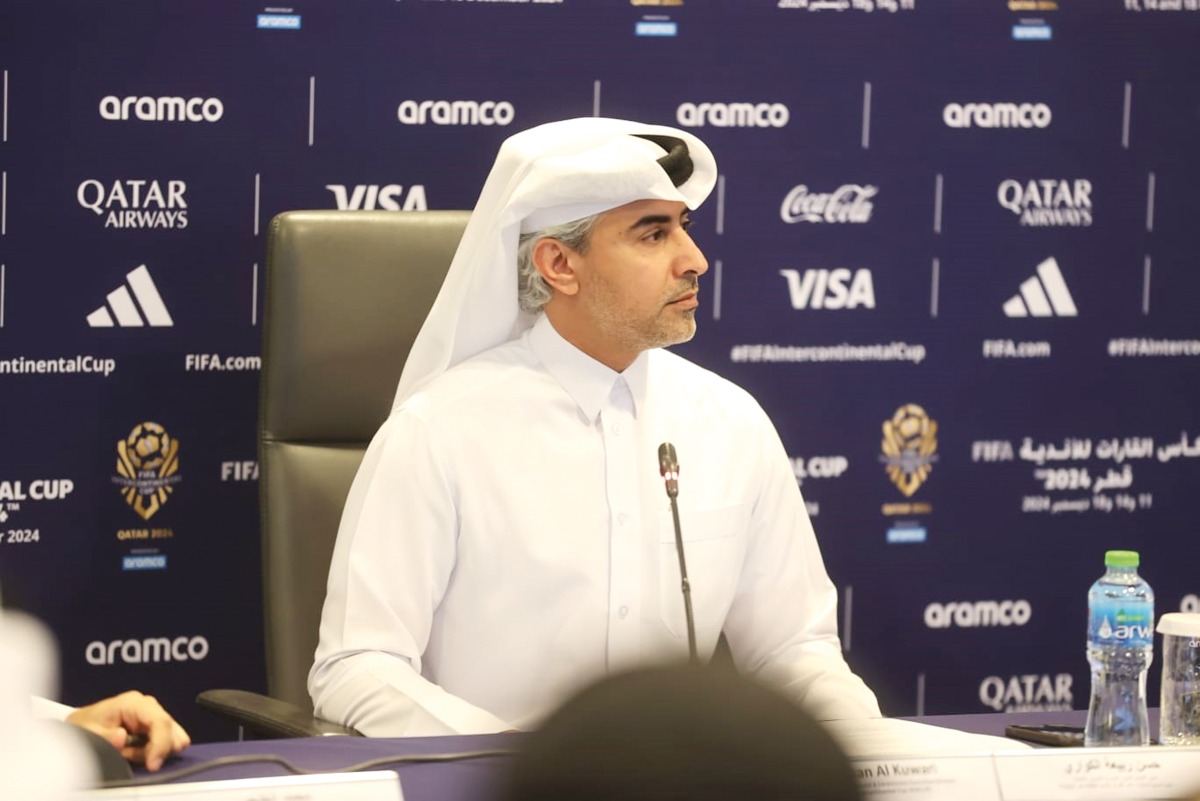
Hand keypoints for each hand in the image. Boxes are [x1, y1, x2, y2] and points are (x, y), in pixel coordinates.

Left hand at [66, 690, 189, 770]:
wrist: (80, 726)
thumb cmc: (83, 726)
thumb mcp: (86, 731)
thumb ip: (104, 736)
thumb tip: (122, 737)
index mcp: (133, 703)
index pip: (160, 721)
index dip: (162, 744)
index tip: (153, 766)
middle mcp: (148, 706)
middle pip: (170, 730)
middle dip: (154, 750)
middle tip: (129, 757)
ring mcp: (153, 715)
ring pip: (172, 737)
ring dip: (153, 751)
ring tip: (129, 753)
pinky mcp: (155, 725)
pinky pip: (166, 741)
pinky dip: (153, 751)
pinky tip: (136, 751)